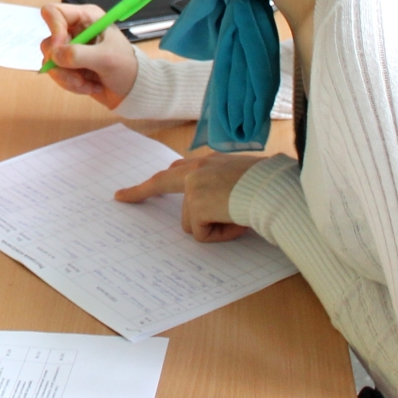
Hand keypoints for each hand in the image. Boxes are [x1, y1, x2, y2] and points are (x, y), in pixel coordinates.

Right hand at [38, 3, 136, 107]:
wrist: (132, 90)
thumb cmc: (126, 67)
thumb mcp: (106, 58)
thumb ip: (79, 55)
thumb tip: (54, 56)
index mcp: (86, 17)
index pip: (53, 12)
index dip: (54, 29)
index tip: (60, 50)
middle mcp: (75, 30)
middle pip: (49, 42)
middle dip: (62, 64)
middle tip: (79, 77)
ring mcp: (70, 48)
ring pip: (50, 62)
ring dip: (67, 78)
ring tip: (87, 84)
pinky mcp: (68, 65)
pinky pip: (56, 74)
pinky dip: (70, 84)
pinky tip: (88, 86)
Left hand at [114, 150, 263, 241]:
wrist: (276, 189)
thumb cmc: (272, 186)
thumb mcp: (246, 180)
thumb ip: (225, 186)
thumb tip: (216, 208)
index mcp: (212, 162)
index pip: (179, 168)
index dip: (158, 180)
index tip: (133, 187)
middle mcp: (199, 167)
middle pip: (163, 181)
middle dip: (141, 191)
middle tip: (121, 197)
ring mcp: (194, 184)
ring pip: (191, 222)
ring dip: (214, 226)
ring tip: (239, 216)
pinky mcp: (196, 203)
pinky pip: (201, 234)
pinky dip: (220, 235)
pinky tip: (237, 223)